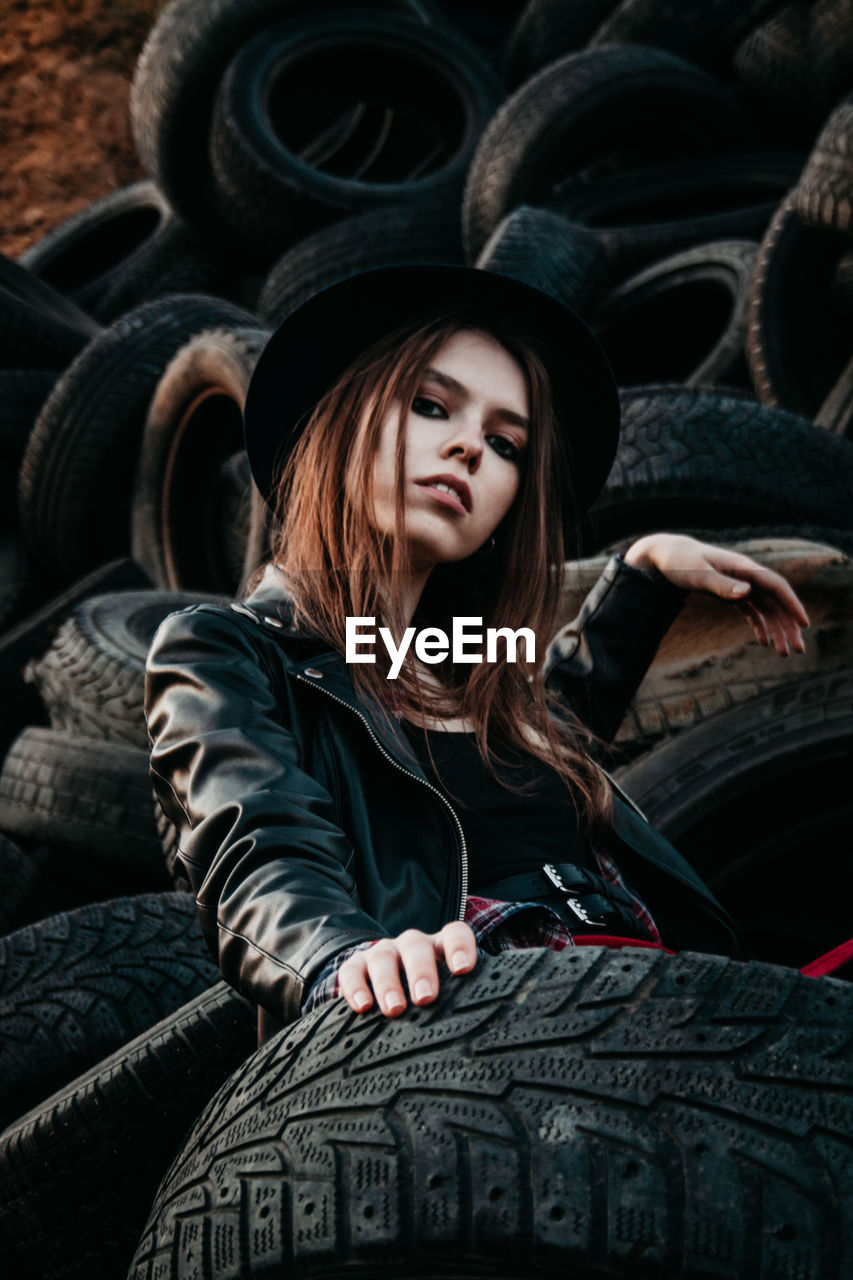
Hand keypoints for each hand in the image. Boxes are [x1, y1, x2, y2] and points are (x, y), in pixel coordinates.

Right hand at [337, 922, 476, 1016]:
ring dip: (388, 983)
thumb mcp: (450, 994)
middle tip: (426, 998)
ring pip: (383, 957)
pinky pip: (351, 971)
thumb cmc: (431, 998)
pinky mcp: (356, 967)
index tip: (463, 969)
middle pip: (416, 946)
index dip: (460, 947)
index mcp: (441, 948)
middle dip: (421, 971)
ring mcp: (383, 953)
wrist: (387, 988)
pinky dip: (355, 987)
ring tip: (395, 1009)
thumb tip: (492, 1027)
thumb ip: (466, 1000)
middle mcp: (412, 945)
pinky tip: (362, 1007)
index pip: (455, 934)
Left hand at [623, 533, 810, 656]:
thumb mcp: (697, 574)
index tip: (804, 623)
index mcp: (743, 567)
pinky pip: (752, 610)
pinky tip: (764, 642)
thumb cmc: (679, 562)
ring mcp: (740, 584)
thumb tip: (748, 593)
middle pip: (776, 601)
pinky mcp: (731, 593)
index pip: (776, 586)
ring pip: (767, 608)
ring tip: (784, 653)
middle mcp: (747, 576)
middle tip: (798, 650)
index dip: (792, 604)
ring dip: (777, 629)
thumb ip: (721, 584)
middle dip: (789, 625)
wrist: (665, 555)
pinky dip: (760, 625)